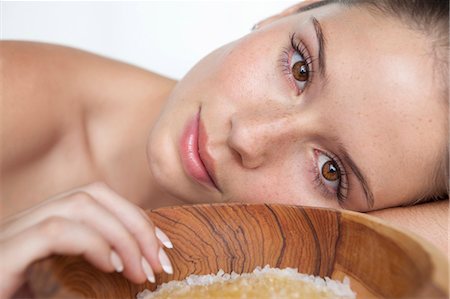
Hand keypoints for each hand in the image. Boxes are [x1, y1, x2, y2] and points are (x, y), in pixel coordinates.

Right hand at [0, 182, 172, 297]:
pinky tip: (110, 267)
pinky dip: (91, 243)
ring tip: (140, 271)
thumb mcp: (68, 284)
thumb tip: (142, 265)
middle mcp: (29, 220)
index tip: (164, 246)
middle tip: (160, 261)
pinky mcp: (5, 254)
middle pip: (93, 194)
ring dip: (121, 235)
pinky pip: (54, 230)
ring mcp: (14, 234)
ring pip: (78, 204)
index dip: (136, 216)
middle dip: (136, 223)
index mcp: (45, 224)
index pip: (99, 199)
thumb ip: (97, 267)